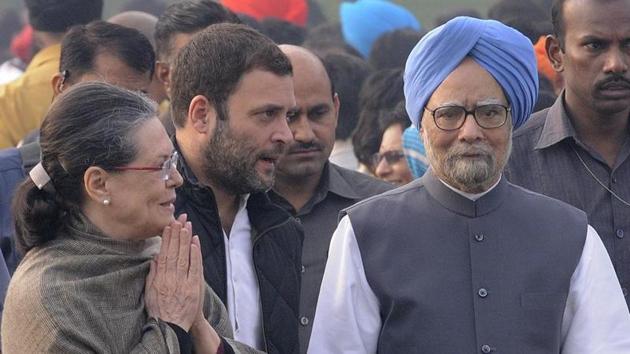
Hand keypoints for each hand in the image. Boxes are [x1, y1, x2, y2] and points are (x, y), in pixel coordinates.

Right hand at [144, 214, 203, 330]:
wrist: (170, 327)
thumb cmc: (160, 311)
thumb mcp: (150, 292)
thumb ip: (152, 275)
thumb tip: (155, 259)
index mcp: (159, 278)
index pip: (163, 253)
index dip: (166, 239)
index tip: (168, 226)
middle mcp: (170, 278)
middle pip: (174, 252)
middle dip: (177, 234)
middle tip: (179, 219)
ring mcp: (183, 282)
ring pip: (184, 257)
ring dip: (186, 240)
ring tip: (187, 225)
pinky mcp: (193, 287)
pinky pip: (194, 267)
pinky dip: (195, 254)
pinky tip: (195, 243)